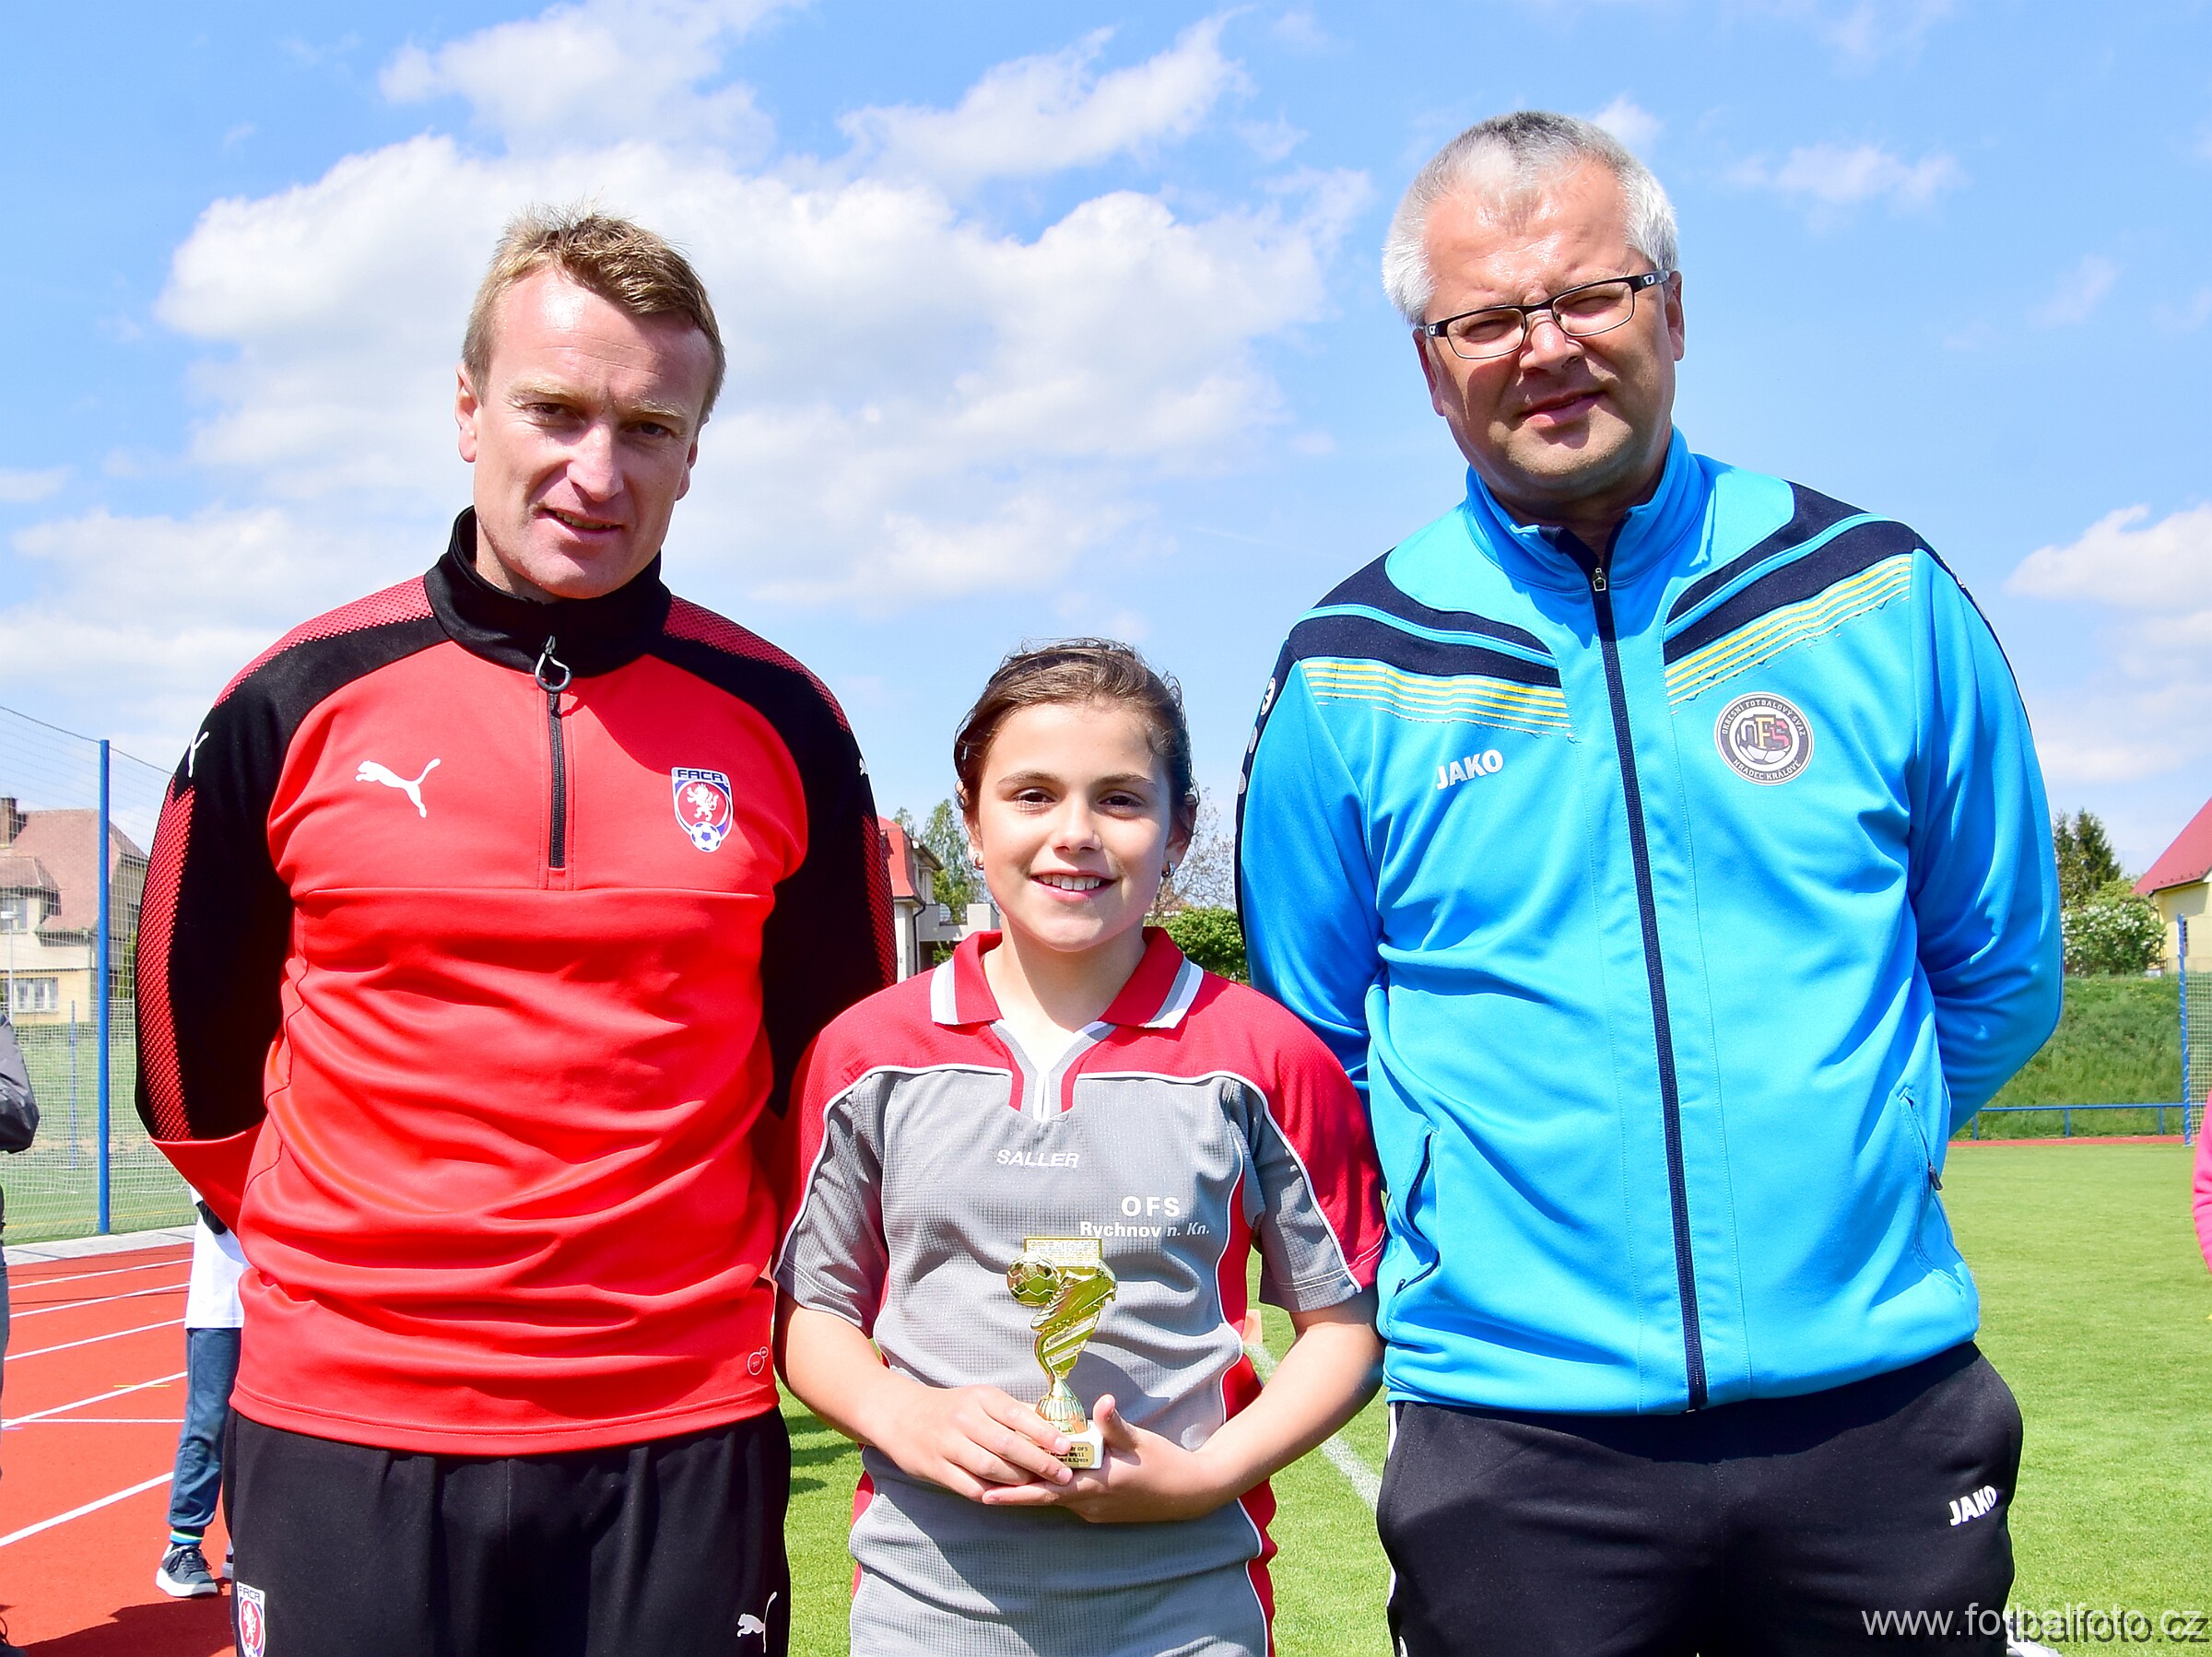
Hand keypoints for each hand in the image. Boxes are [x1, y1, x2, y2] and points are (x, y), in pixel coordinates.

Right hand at [869, 1382, 1075, 1501]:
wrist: (901, 1415)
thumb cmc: (952, 1408)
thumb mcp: (980, 1399)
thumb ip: (1015, 1412)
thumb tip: (1056, 1424)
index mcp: (980, 1398)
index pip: (1018, 1416)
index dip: (1044, 1433)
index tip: (1066, 1447)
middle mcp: (965, 1419)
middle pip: (1007, 1445)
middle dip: (1039, 1462)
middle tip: (1063, 1475)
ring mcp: (948, 1445)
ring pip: (990, 1468)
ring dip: (1018, 1480)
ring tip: (1039, 1487)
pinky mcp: (936, 1468)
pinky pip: (969, 1486)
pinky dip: (992, 1494)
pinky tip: (1009, 1497)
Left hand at [979, 1395, 1234, 1523]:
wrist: (1190, 1493)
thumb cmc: (1165, 1463)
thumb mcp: (1139, 1440)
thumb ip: (1115, 1423)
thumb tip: (1102, 1401)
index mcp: (1096, 1485)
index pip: (1046, 1491)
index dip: (1015, 1492)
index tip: (985, 1492)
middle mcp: (1091, 1503)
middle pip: (1043, 1499)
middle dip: (1012, 1494)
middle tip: (978, 1490)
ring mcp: (1096, 1511)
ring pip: (1055, 1501)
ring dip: (1031, 1491)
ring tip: (1000, 1482)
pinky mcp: (1102, 1511)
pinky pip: (1070, 1502)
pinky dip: (1051, 1492)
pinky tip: (1040, 1479)